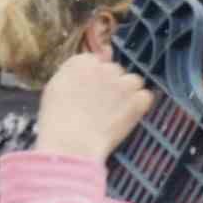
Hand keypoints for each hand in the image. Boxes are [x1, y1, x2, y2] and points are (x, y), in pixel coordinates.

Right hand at [35, 53, 153, 162]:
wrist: (71, 141)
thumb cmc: (57, 120)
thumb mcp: (56, 88)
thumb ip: (74, 73)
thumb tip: (90, 66)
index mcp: (81, 63)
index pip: (96, 60)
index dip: (96, 77)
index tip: (92, 90)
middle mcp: (104, 68)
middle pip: (115, 70)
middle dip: (112, 84)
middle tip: (104, 104)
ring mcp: (122, 83)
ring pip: (134, 81)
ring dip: (129, 92)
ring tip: (117, 111)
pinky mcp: (136, 100)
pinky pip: (146, 97)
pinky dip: (140, 106)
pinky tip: (129, 117)